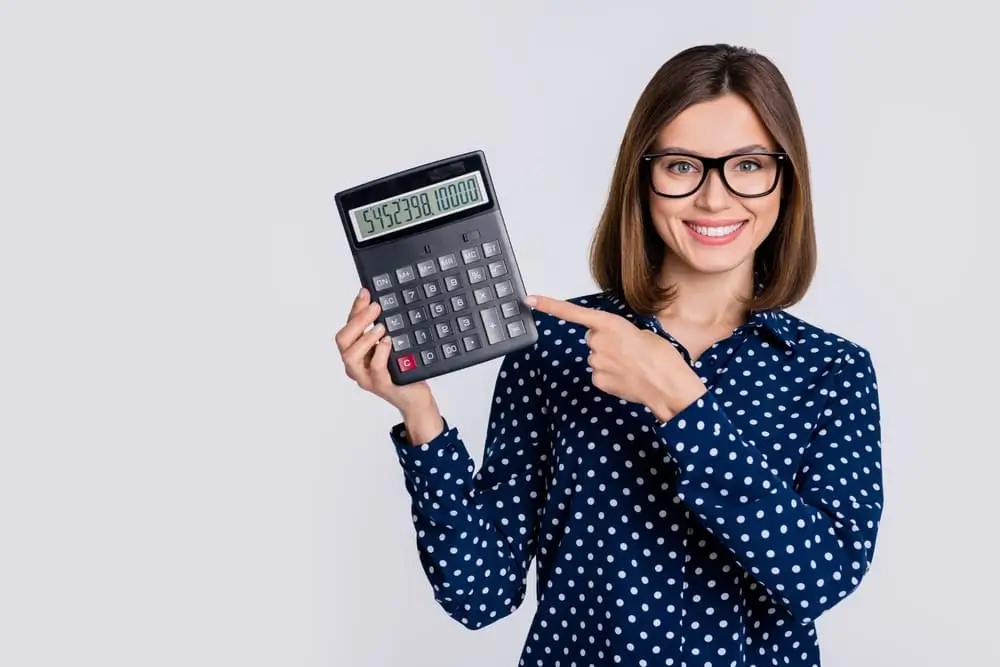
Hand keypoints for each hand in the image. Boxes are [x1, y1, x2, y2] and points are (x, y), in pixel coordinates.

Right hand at [334, 288, 441, 440]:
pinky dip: (380, 352)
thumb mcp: (390, 344)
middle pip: (342, 340)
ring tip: (381, 327)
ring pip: (351, 356)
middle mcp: (355, 366)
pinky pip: (374, 369)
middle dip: (358, 320)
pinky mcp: (381, 385)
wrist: (415, 396)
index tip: (366, 292)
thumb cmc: (402, 369)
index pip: (347, 326)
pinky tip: (389, 342)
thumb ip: (381, 328)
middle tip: (376, 307)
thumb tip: (380, 302)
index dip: (355, 308)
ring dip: (365, 337)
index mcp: (355, 353)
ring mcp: (365, 378)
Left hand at [525, 294, 706, 420]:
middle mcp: (597, 342)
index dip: (549, 305)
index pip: (573, 313)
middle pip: (592, 339)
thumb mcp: (642, 332)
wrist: (667, 385)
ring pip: (597, 358)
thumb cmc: (662, 356)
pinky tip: (627, 377)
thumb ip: (620, 332)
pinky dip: (611, 376)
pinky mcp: (598, 380)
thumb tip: (615, 342)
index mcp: (609, 324)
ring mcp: (596, 362)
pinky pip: (600, 374)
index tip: (529, 300)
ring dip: (610, 360)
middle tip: (629, 350)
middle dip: (605, 343)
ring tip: (633, 365)